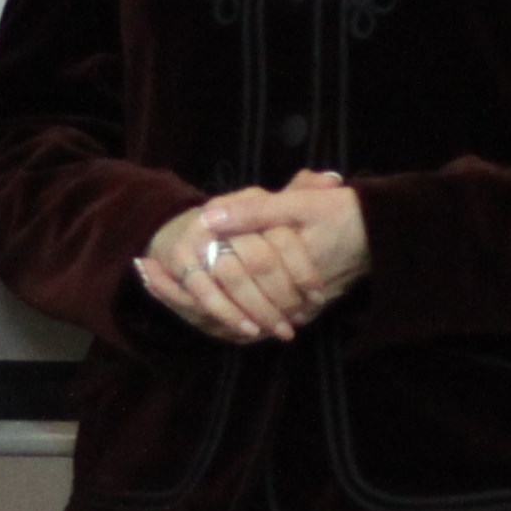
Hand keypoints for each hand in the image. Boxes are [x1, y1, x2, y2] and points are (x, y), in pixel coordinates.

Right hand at [132, 170, 368, 345]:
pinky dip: (229, 313)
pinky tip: (248, 330)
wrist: (180, 232)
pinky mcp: (180, 260)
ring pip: (234, 279)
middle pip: (259, 261)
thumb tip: (331, 181)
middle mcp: (223, 216)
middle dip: (282, 295)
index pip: (282, 238)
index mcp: (249, 200)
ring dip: (259, 310)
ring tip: (280, 330)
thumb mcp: (268, 207)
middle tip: (299, 319)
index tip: (318, 294)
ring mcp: (197, 237)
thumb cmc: (236, 226)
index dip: (302, 269)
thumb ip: (298, 194)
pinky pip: (205, 293)